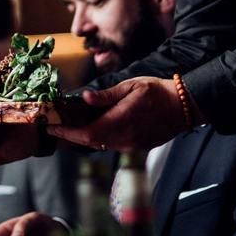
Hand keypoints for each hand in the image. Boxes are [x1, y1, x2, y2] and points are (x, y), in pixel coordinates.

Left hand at [48, 77, 188, 150]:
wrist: (183, 107)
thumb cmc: (157, 92)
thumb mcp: (131, 87)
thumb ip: (107, 96)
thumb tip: (86, 98)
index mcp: (121, 122)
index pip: (86, 133)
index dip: (67, 133)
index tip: (52, 128)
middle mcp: (124, 139)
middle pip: (89, 142)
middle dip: (71, 136)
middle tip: (56, 127)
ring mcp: (131, 146)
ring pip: (99, 146)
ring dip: (84, 138)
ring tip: (70, 127)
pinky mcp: (136, 148)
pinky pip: (111, 146)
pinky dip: (98, 139)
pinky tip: (93, 128)